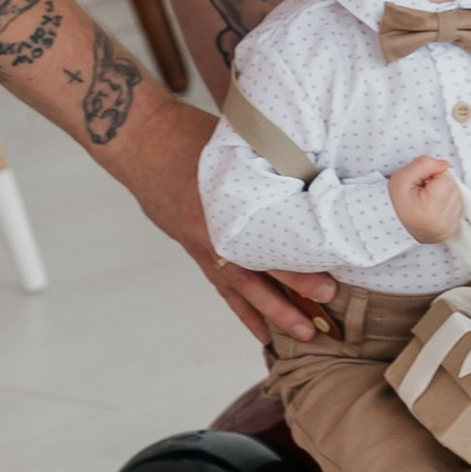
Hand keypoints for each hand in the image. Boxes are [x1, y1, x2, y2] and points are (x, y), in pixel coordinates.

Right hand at [113, 91, 334, 342]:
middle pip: (259, 269)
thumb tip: (313, 172)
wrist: (141, 143)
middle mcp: (217, 229)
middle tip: (324, 314)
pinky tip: (262, 331)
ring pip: (242, 286)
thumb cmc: (188, 135)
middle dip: (293, 294)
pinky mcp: (196, 247)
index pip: (269, 241)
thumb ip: (267, 161)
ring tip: (302, 336)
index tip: (329, 280)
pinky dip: (243, 309)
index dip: (299, 263)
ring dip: (272, 312)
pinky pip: (223, 285)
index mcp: (228, 202)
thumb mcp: (235, 141)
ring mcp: (204, 242)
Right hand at [388, 153, 464, 246]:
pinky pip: (457, 208)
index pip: (445, 179)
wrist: (393, 225)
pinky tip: (433, 209)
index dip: (432, 177)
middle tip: (422, 194)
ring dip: (444, 195)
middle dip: (439, 186)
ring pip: (456, 196)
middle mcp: (443, 220)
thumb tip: (445, 164)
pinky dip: (447, 205)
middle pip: (453, 187)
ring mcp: (449, 227)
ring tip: (427, 202)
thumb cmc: (396, 202)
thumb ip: (425, 164)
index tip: (420, 187)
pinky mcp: (452, 229)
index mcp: (431, 208)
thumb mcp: (402, 178)